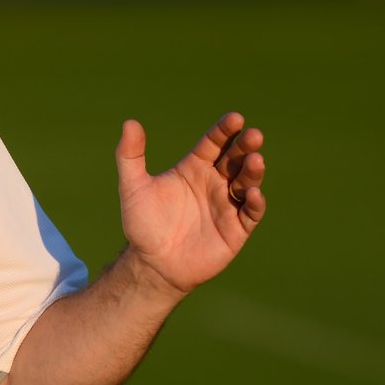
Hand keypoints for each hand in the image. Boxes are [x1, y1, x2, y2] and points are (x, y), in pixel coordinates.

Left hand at [115, 111, 266, 295]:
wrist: (152, 265)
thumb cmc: (143, 225)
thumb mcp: (133, 188)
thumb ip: (130, 156)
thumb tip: (129, 122)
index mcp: (195, 168)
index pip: (214, 143)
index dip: (225, 130)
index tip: (235, 119)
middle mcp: (215, 183)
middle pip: (235, 159)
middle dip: (246, 146)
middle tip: (253, 135)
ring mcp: (227, 205)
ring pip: (247, 182)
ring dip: (253, 171)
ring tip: (254, 160)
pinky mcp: (236, 229)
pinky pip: (251, 213)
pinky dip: (255, 202)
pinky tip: (252, 193)